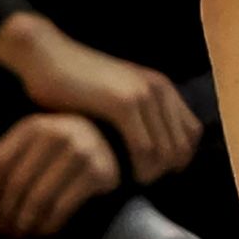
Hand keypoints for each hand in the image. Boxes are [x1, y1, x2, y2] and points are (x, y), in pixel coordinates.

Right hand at [0, 15, 201, 182]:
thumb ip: (137, 112)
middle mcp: (159, 89)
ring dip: (153, 172)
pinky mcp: (122, 104)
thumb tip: (152, 143)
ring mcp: (142, 95)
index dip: (182, 156)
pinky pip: (144, 148)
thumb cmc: (74, 82)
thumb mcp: (116, 93)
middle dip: (169, 169)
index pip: (192, 131)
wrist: (46, 56)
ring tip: (135, 181)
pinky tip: (126, 177)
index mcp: (161, 86)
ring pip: (166, 150)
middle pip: (183, 144)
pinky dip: (140, 167)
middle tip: (146, 181)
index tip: (162, 172)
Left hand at [0, 113, 120, 237]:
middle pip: (16, 183)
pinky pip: (62, 208)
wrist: (117, 145)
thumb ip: (2, 170)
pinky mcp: (99, 172)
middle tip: (0, 231)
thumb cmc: (63, 152)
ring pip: (37, 199)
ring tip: (19, 234)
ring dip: (23, 223)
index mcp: (34, 125)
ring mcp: (81, 152)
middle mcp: (58, 134)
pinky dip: (47, 226)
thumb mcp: (31, 149)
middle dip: (3, 213)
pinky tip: (42, 232)